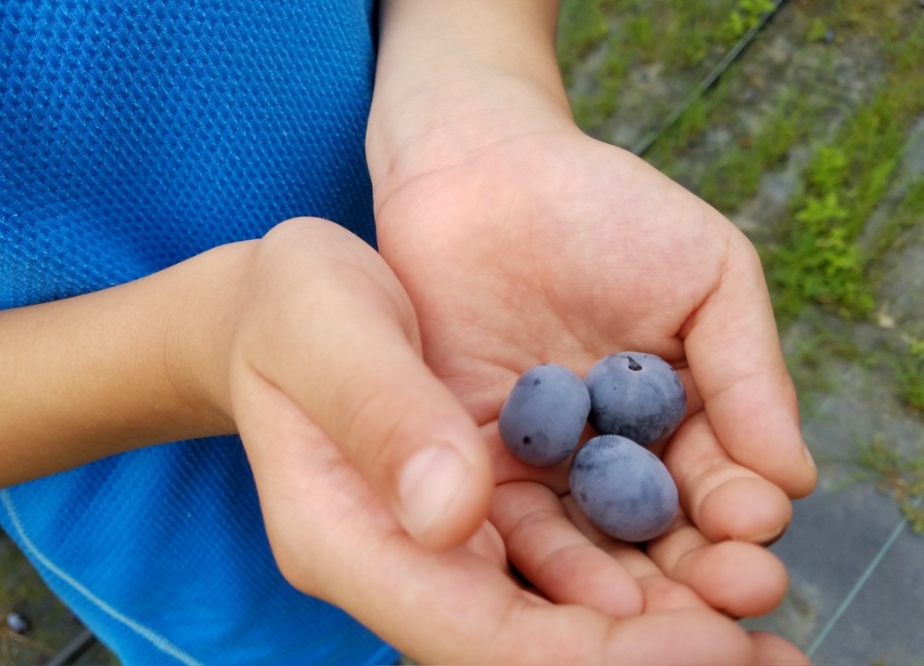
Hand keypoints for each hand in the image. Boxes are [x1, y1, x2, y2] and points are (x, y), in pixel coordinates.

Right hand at [226, 218, 808, 663]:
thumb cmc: (293, 305)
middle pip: (532, 639)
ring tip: (753, 583)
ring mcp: (448, 531)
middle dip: (649, 644)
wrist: (293, 299)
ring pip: (563, 596)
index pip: (476, 637)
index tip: (700, 644)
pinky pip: (571, 535)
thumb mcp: (321, 330)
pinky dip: (643, 541)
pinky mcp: (486, 494)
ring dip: (663, 600)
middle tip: (761, 626)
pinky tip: (708, 525)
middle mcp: (407, 557)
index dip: (591, 657)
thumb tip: (454, 513)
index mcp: (346, 539)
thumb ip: (378, 412)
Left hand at [369, 118, 815, 656]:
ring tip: (647, 609)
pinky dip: (539, 547)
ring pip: (584, 537)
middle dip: (691, 568)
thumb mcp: (706, 276)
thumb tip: (794, 477)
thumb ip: (747, 372)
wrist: (483, 168)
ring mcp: (537, 458)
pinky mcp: (468, 451)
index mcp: (674, 415)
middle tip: (721, 594)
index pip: (716, 485)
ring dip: (620, 576)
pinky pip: (505, 511)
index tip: (755, 531)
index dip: (739, 514)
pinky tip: (570, 577)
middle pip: (654, 531)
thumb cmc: (604, 209)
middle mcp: (607, 451)